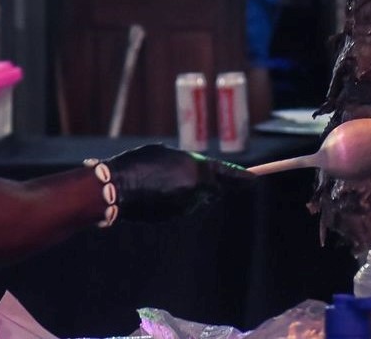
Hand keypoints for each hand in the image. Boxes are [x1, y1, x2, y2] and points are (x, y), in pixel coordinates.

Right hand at [104, 144, 254, 222]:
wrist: (117, 187)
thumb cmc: (139, 163)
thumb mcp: (166, 154)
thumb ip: (187, 162)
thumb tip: (195, 170)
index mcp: (197, 170)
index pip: (226, 174)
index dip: (241, 177)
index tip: (254, 180)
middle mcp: (196, 190)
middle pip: (214, 190)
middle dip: (212, 185)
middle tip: (206, 179)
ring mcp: (185, 206)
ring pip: (197, 200)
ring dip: (191, 193)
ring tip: (167, 181)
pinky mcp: (173, 217)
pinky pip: (182, 207)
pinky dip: (177, 201)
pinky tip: (158, 192)